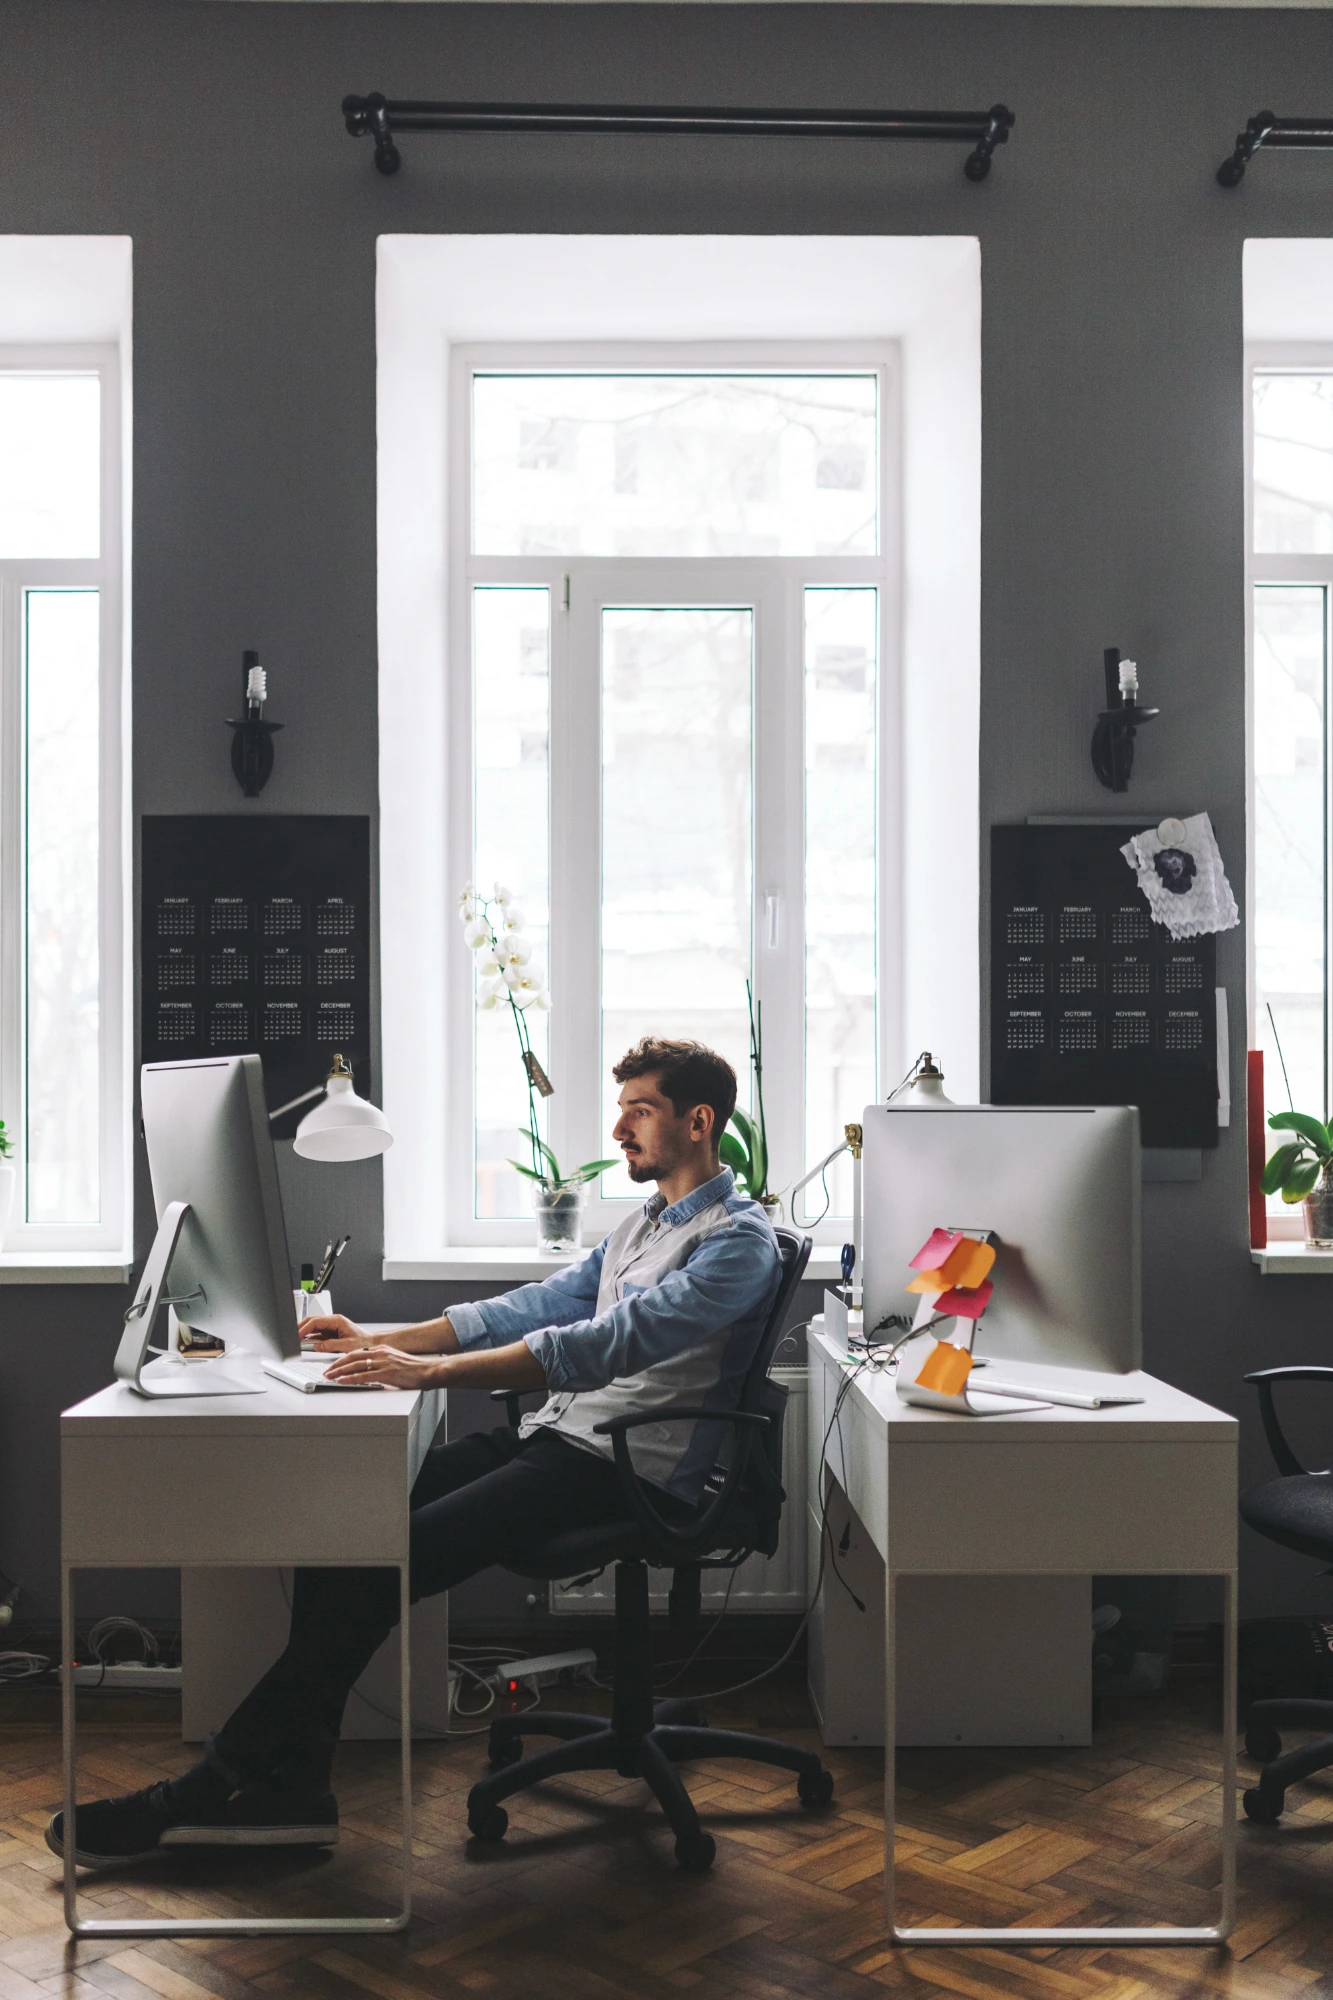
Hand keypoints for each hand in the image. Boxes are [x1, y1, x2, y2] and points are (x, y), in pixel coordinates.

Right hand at [301, 1314, 374, 1351]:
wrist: (372, 1345)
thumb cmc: (364, 1343)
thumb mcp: (346, 1345)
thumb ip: (330, 1345)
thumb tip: (317, 1346)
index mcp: (337, 1320)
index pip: (315, 1321)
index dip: (304, 1328)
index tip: (297, 1335)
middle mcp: (333, 1321)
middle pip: (312, 1321)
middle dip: (301, 1328)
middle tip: (292, 1336)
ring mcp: (331, 1327)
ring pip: (313, 1327)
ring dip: (304, 1333)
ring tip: (296, 1340)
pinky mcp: (331, 1333)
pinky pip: (317, 1334)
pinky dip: (310, 1338)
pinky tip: (305, 1343)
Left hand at [322, 1345, 443, 1390]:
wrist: (428, 1370)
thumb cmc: (414, 1369)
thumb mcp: (395, 1361)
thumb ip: (382, 1364)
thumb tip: (370, 1371)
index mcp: (382, 1350)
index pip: (357, 1353)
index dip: (343, 1359)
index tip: (334, 1365)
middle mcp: (381, 1353)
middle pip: (352, 1357)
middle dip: (337, 1365)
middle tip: (327, 1371)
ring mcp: (383, 1363)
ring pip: (355, 1366)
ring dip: (339, 1372)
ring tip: (329, 1377)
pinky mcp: (386, 1374)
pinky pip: (363, 1376)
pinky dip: (350, 1378)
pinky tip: (342, 1381)